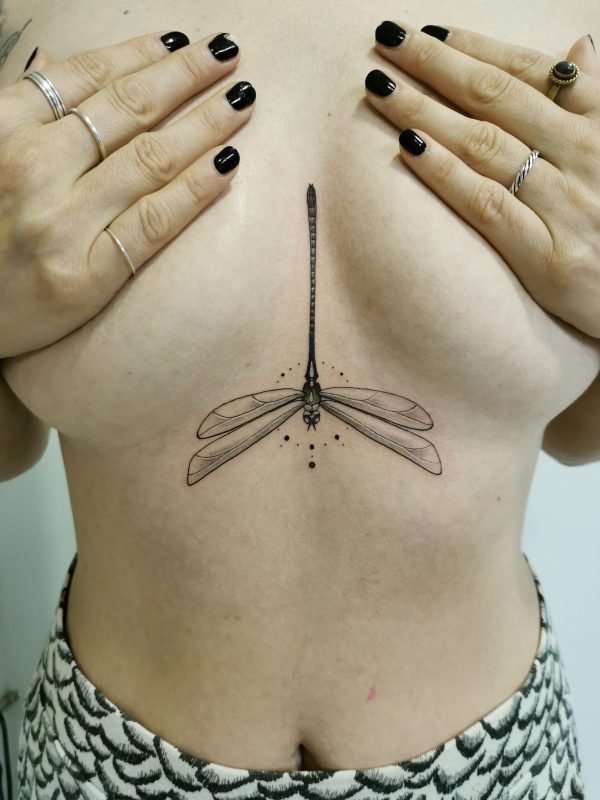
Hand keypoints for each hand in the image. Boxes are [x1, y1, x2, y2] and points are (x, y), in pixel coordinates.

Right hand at [0, 30, 254, 357]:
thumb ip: (24, 116)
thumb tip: (61, 66)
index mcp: (1, 129)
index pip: (84, 76)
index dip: (138, 53)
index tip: (178, 41)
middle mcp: (31, 169)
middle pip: (127, 108)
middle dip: (185, 75)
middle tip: (226, 54)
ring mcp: (61, 224)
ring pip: (150, 159)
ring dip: (205, 123)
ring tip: (240, 101)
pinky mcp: (88, 275)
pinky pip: (155, 222)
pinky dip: (196, 188)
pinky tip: (228, 164)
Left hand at [364, 22, 599, 338]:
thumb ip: (594, 103)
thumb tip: (577, 48)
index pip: (530, 72)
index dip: (476, 47)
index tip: (428, 32)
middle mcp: (585, 156)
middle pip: (497, 98)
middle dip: (436, 64)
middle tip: (386, 41)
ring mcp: (566, 206)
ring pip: (485, 144)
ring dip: (426, 109)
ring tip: (380, 88)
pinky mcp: (548, 257)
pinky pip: (487, 204)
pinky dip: (446, 172)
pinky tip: (409, 146)